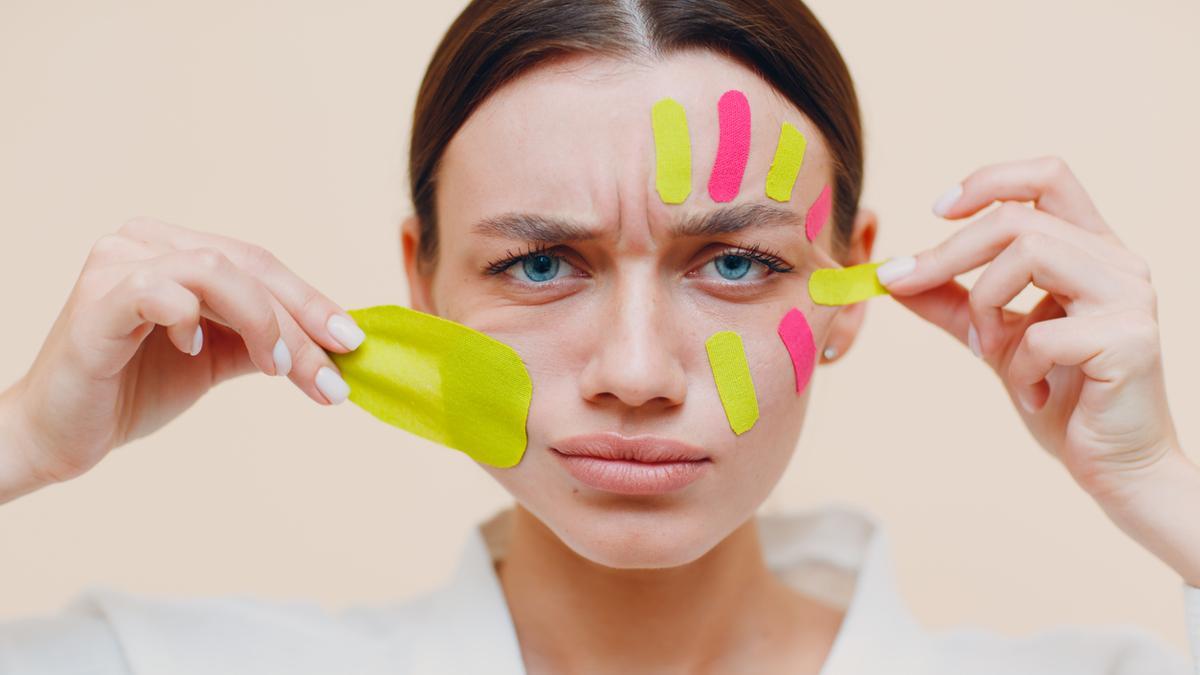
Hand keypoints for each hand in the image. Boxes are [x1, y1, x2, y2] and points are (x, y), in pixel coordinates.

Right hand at [1, 217, 364, 500]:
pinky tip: (195, 350)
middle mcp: (147, 241)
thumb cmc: (134, 389)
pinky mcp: (98, 297)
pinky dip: (193, 319)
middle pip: (251, 267)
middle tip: (334, 371)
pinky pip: (163, 290)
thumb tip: (333, 344)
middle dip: (302, 322)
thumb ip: (264, 340)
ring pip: (219, 272)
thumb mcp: (217, 359)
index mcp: (177, 248)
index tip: (352, 343)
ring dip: (263, 322)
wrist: (61, 434)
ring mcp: (119, 262)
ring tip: (277, 368)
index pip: (263, 265)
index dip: (313, 301)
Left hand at [875, 156, 1181, 504]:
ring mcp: (1129, 297)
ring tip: (990, 351)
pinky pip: (1044, 332)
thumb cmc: (1062, 398)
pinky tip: (1030, 394)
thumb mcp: (997, 340)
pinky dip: (1019, 365)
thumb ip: (952, 303)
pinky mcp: (1129, 340)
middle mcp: (1118, 261)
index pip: (1048, 176)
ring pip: (1030, 254)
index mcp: (1092, 249)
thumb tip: (893, 274)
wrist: (1116, 467)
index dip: (988, 181)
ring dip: (985, 305)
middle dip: (948, 253)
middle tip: (908, 285)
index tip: (935, 211)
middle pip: (1017, 218)